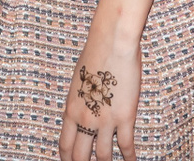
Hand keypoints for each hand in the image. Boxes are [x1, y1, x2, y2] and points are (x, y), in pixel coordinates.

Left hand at [61, 29, 140, 160]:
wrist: (112, 44)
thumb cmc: (94, 55)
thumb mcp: (77, 82)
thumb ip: (79, 102)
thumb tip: (82, 114)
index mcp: (70, 110)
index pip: (65, 146)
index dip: (67, 160)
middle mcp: (84, 120)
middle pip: (80, 157)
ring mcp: (104, 121)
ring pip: (103, 156)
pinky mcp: (125, 117)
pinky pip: (126, 146)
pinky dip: (129, 158)